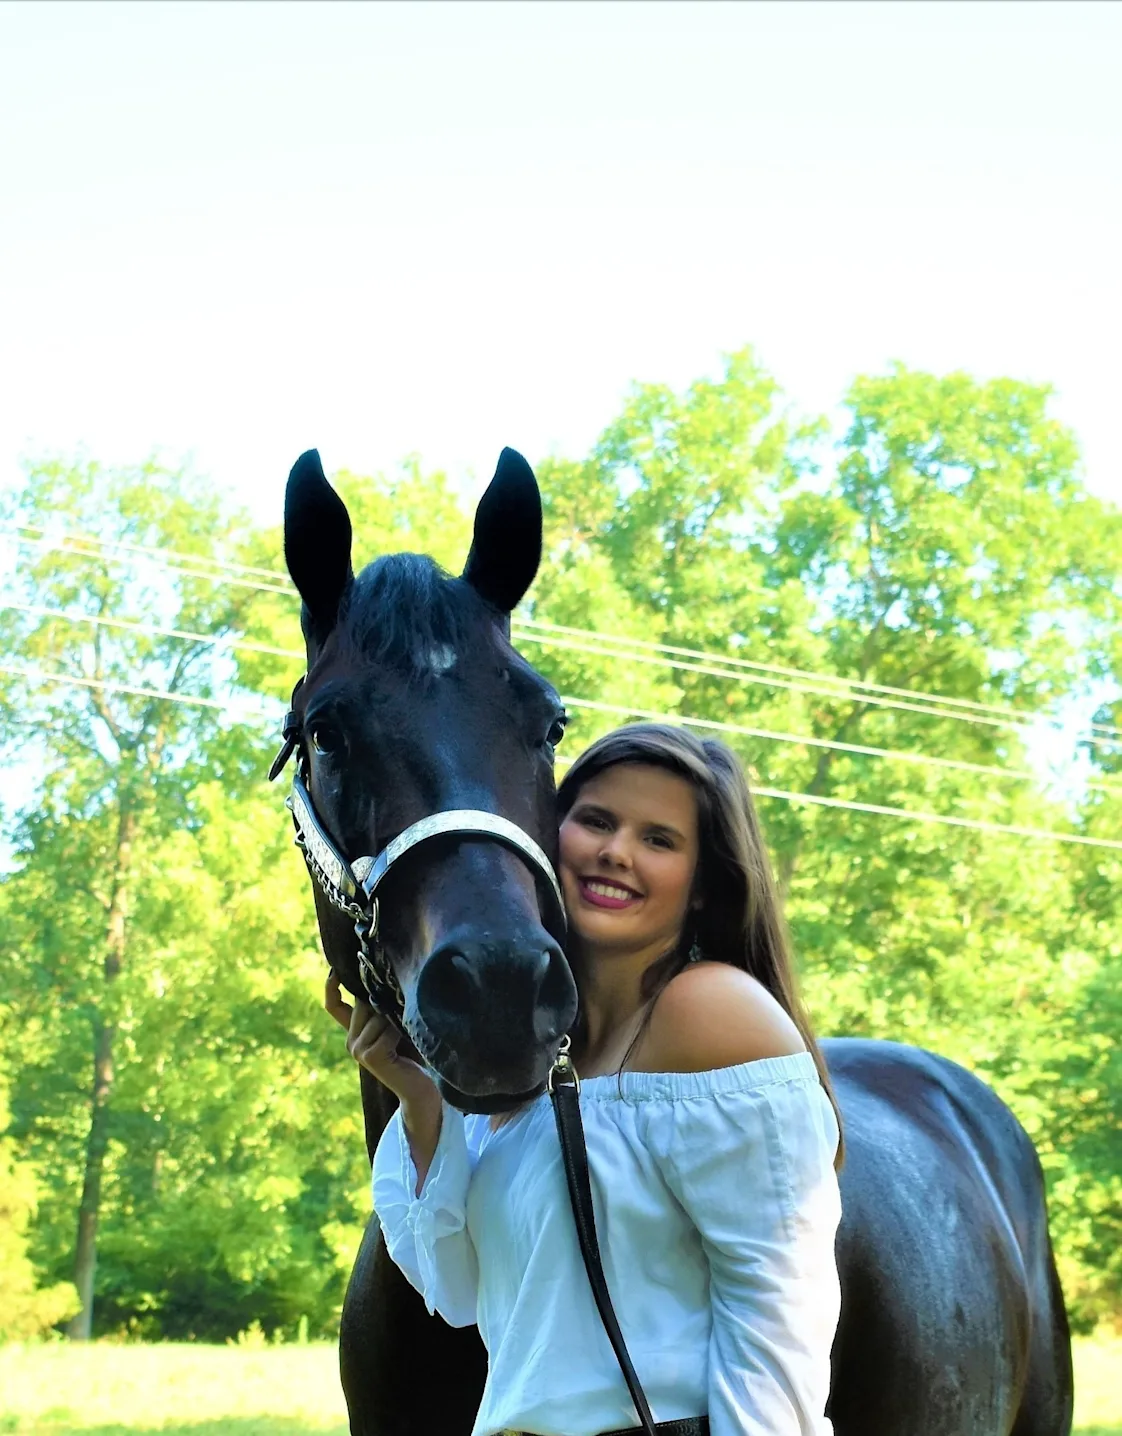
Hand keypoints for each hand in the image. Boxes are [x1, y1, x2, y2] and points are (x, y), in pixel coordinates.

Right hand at [324, 970, 438, 1110]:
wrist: (421, 1089)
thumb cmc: (414, 1053)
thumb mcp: (396, 1024)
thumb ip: (383, 1008)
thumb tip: (378, 980)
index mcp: (355, 1032)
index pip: (334, 1006)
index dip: (331, 986)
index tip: (335, 968)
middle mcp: (351, 1041)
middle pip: (362, 1003)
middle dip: (384, 1002)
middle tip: (403, 1018)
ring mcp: (358, 1050)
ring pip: (377, 1015)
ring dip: (396, 1020)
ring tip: (406, 1035)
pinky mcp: (370, 1056)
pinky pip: (387, 1029)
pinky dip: (400, 1032)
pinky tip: (406, 1045)